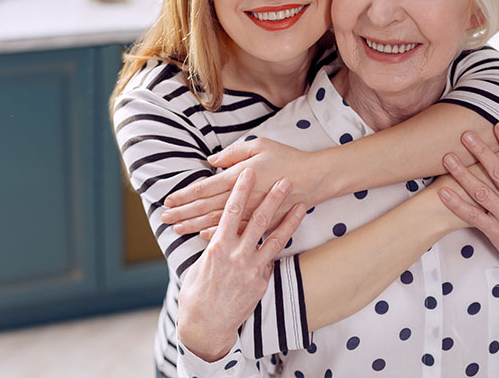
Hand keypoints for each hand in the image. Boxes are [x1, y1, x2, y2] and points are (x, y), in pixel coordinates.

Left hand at [162, 138, 319, 236]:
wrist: (313, 179)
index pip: (205, 188)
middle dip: (183, 212)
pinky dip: (217, 232)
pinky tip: (202, 236)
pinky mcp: (260, 221)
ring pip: (216, 221)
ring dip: (194, 224)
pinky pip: (234, 229)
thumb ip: (233, 153)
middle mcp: (242, 197)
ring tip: (176, 229)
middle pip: (205, 207)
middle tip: (164, 218)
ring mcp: (250, 212)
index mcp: (240, 176)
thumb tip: (211, 162)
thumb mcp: (259, 145)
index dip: (185, 195)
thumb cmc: (286, 158)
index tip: (169, 200)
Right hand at [177, 168, 306, 361]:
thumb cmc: (196, 295)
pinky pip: (273, 259)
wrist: (206, 327)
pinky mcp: (261, 282)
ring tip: (302, 204)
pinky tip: (293, 234)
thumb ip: (211, 246)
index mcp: (217, 247)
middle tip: (284, 180)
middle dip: (272, 198)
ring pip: (275, 239)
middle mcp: (236, 255)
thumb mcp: (198, 265)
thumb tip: (214, 231)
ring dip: (289, 220)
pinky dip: (282, 245)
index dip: (241, 190)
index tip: (248, 172)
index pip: (230, 210)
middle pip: (258, 220)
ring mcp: (251, 269)